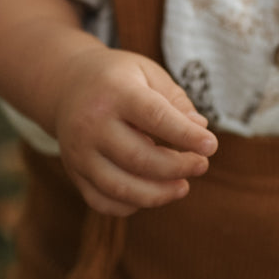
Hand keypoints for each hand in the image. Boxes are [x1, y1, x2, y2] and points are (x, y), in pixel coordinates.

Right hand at [54, 46, 217, 216]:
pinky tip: (151, 193)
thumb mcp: (147, 72)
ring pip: (121, 187)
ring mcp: (79, 151)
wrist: (67, 83)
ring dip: (158, 194)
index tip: (211, 145)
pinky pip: (102, 201)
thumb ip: (175, 100)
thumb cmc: (117, 78)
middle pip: (139, 157)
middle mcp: (91, 123)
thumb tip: (200, 130)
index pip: (155, 116)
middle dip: (178, 167)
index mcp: (114, 91)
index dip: (185, 135)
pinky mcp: (74, 172)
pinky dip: (130, 205)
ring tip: (183, 186)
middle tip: (201, 165)